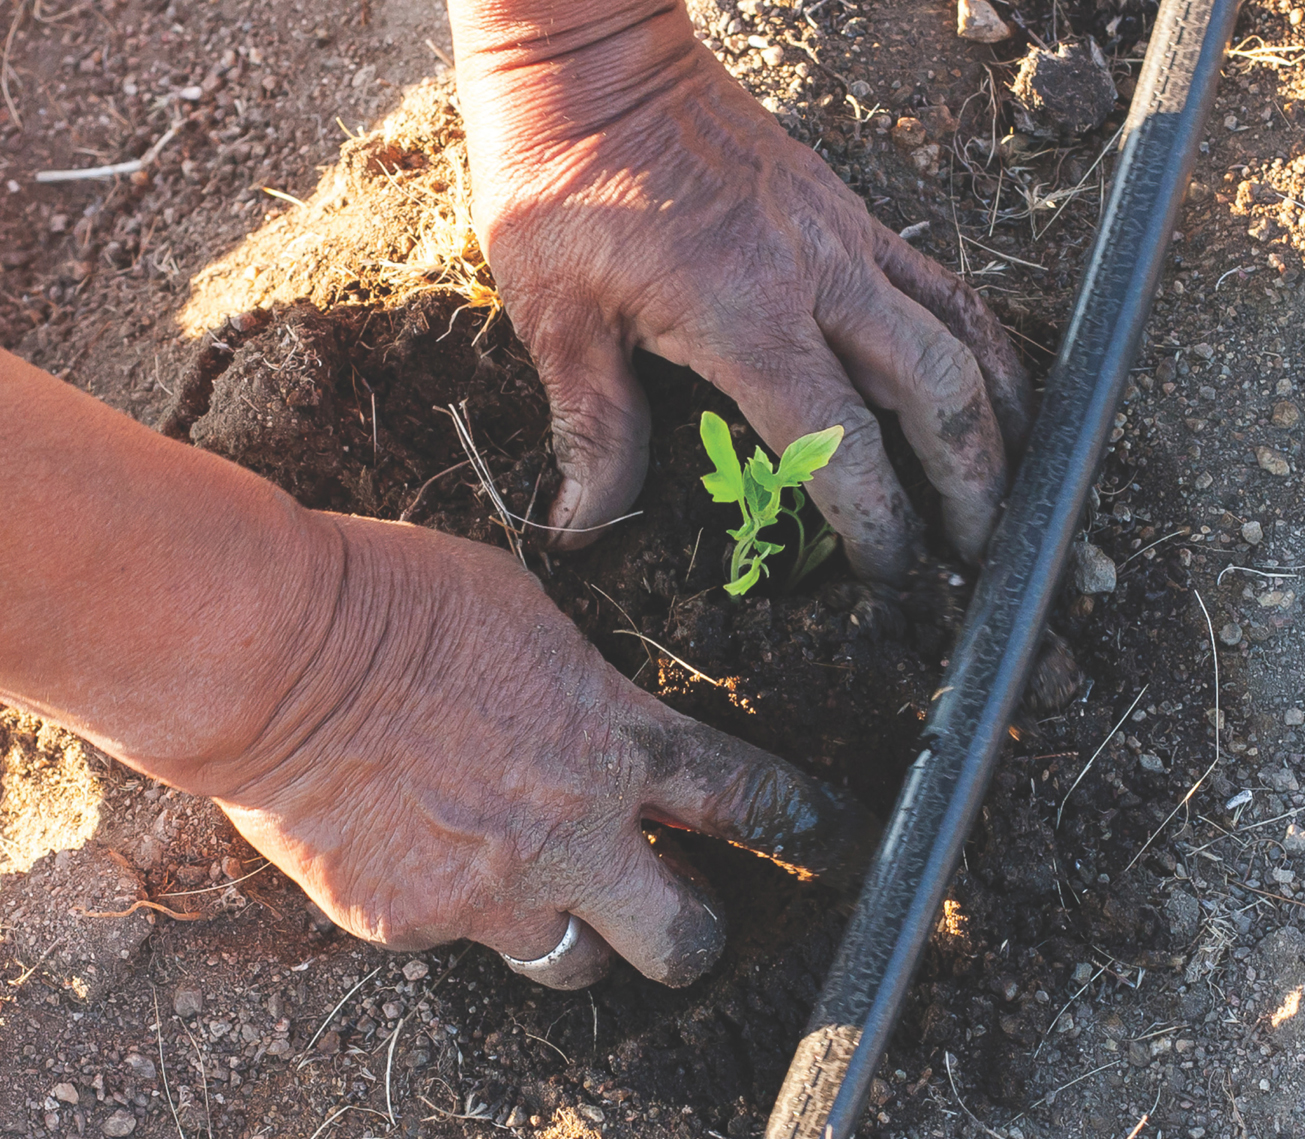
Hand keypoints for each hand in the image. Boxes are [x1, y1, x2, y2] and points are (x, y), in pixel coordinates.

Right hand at [0, 353, 870, 993]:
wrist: (272, 658)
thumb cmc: (396, 602)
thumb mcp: (528, 620)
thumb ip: (584, 694)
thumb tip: (598, 723)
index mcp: (614, 742)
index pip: (748, 800)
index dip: (803, 827)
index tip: (826, 841)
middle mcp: (573, 834)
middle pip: (685, 938)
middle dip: (694, 931)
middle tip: (680, 910)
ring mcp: (491, 893)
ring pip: (573, 961)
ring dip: (577, 936)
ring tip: (545, 893)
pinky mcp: (411, 926)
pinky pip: (460, 939)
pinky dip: (455, 909)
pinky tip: (419, 855)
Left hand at [450, 0, 1031, 584]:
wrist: (595, 60)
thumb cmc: (563, 182)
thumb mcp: (556, 315)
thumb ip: (591, 429)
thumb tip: (581, 527)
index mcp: (745, 314)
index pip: (841, 441)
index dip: (874, 519)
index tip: (885, 572)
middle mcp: (817, 277)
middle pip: (936, 391)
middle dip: (971, 483)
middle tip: (976, 554)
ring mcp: (846, 238)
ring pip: (962, 334)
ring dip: (998, 419)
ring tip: (1012, 489)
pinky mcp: (852, 214)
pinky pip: (944, 285)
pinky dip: (983, 344)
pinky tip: (992, 390)